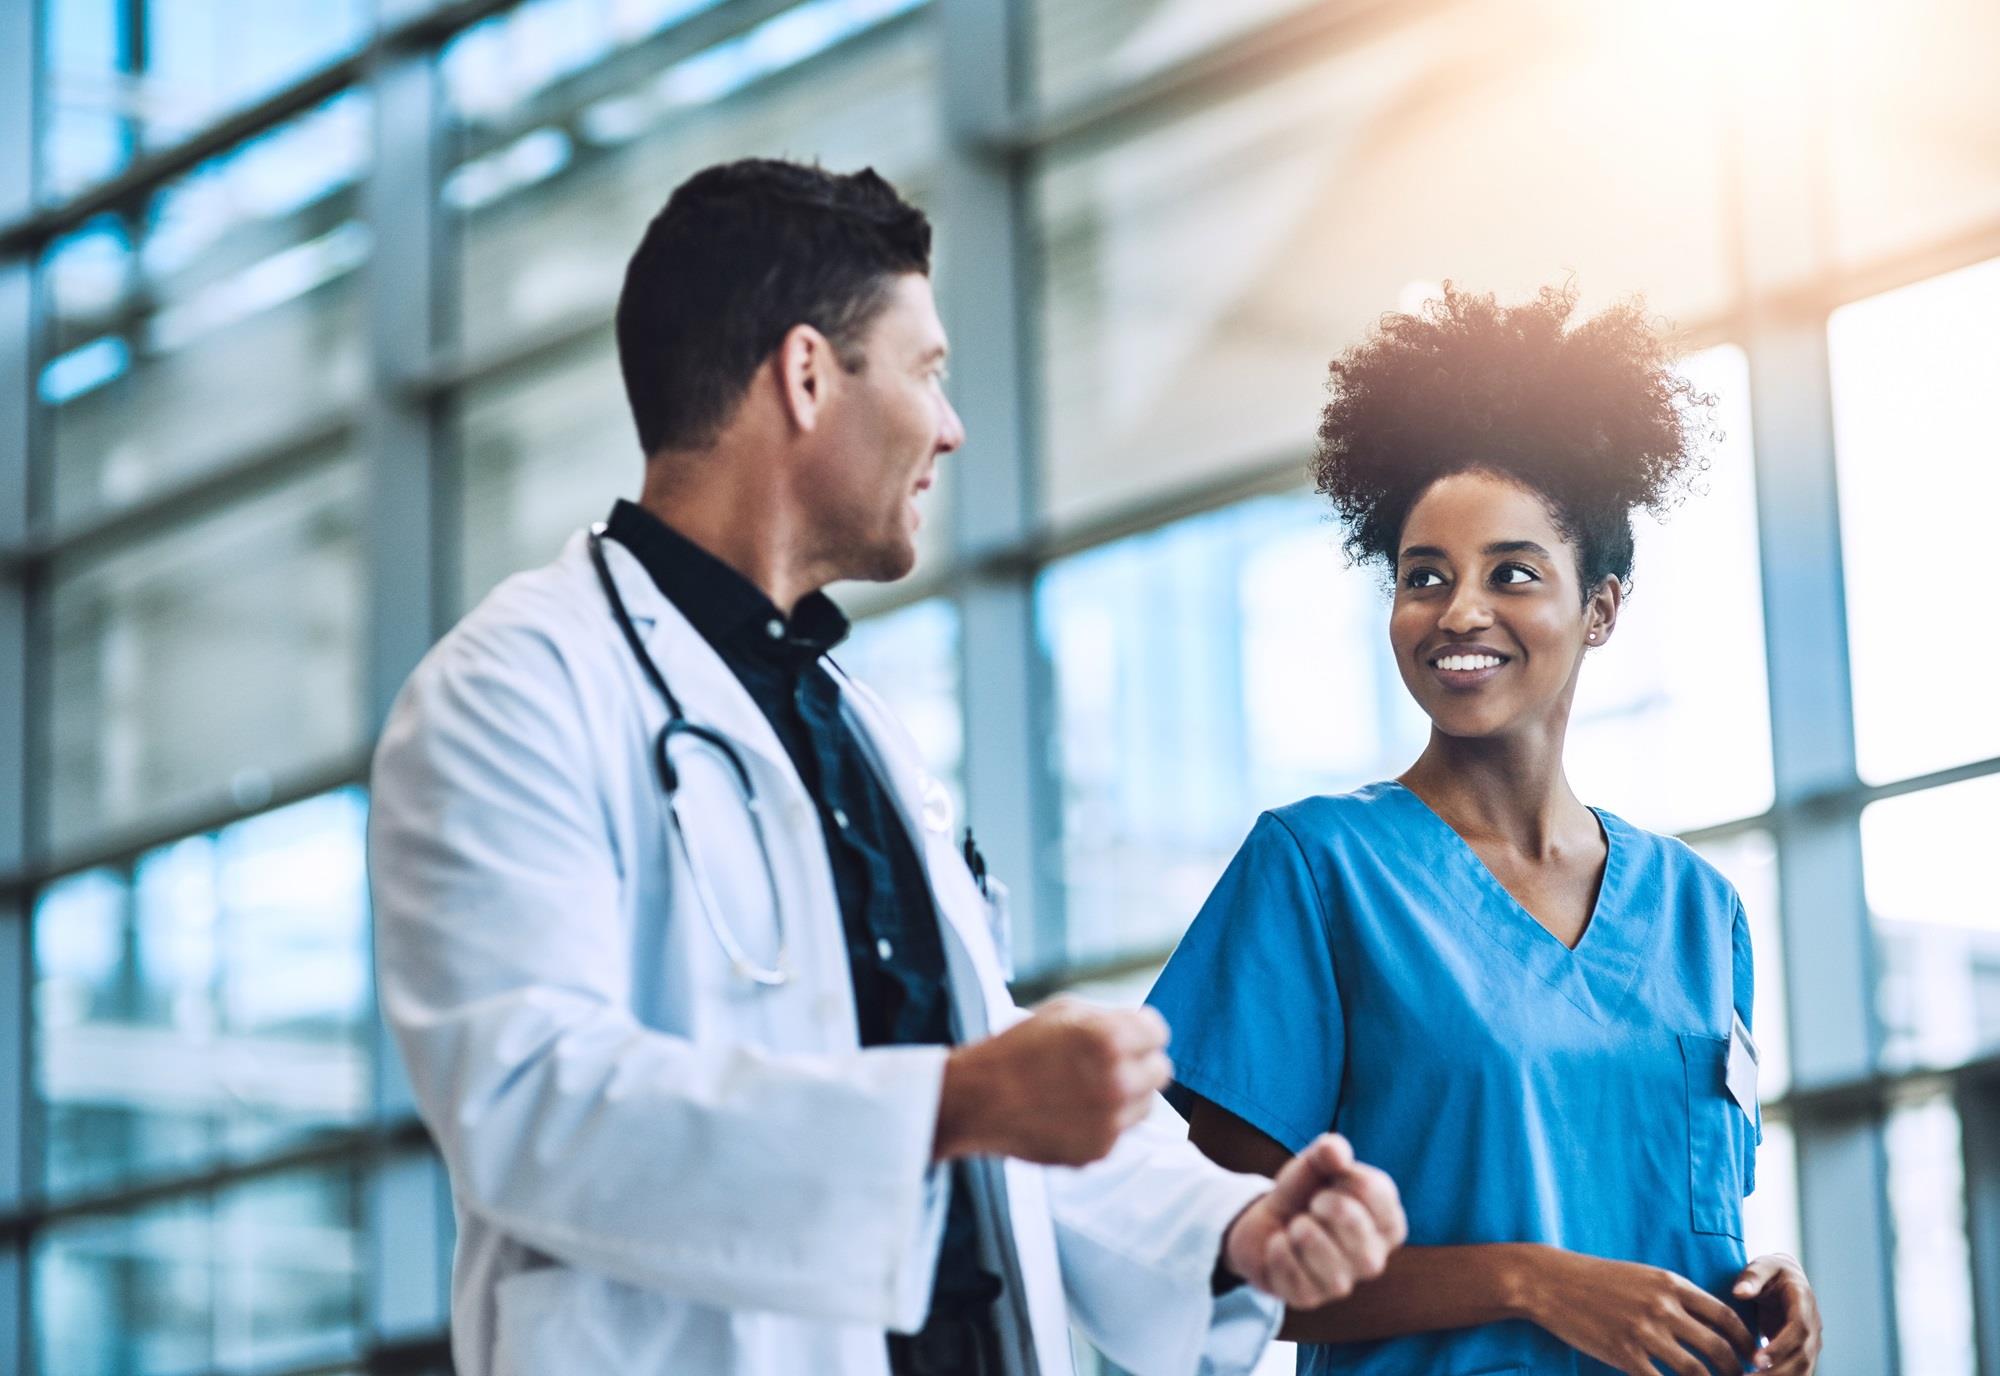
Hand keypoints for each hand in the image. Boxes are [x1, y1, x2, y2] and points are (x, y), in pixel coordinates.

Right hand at [933, 998, 1170, 1165]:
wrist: (977, 1100)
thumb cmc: (1016, 1049)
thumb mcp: (1061, 1012)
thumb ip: (1108, 1019)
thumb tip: (1139, 1032)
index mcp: (1110, 1038)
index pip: (1159, 1033)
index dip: (1141, 1032)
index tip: (1128, 1038)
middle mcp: (1117, 1081)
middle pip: (1161, 1071)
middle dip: (1140, 1064)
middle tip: (1112, 1064)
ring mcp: (1110, 1121)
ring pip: (1145, 1105)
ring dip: (1127, 1096)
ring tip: (1087, 1090)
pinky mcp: (1098, 1151)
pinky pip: (1119, 1132)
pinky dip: (1103, 1123)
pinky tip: (1071, 1112)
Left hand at [1221, 1134, 1406, 1306]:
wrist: (1266, 1223)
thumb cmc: (1306, 1193)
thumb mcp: (1316, 1165)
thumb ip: (1328, 1152)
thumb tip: (1335, 1150)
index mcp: (1387, 1222)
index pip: (1379, 1195)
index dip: (1350, 1177)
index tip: (1335, 1176)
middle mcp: (1373, 1258)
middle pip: (1360, 1238)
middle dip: (1331, 1210)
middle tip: (1315, 1202)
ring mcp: (1343, 1283)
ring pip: (1335, 1274)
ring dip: (1306, 1236)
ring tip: (1296, 1225)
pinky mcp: (1309, 1298)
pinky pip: (1297, 1281)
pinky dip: (1281, 1254)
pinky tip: (1279, 1243)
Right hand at [1522, 1249, 1757, 1375]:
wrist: (1551, 1282)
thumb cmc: (1596, 1278)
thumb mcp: (1641, 1275)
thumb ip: (1674, 1294)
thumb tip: (1706, 1320)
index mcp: (1671, 1284)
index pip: (1725, 1316)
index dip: (1744, 1339)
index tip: (1750, 1353)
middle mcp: (1663, 1308)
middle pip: (1717, 1347)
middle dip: (1736, 1369)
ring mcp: (1644, 1333)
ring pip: (1696, 1372)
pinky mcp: (1624, 1355)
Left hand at [1734, 1254, 1820, 1373]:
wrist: (1785, 1278)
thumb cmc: (1769, 1271)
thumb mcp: (1761, 1266)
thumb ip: (1752, 1277)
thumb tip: (1739, 1292)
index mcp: (1803, 1301)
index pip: (1799, 1329)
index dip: (1781, 1346)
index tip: (1757, 1360)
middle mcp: (1813, 1324)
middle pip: (1803, 1356)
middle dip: (1778, 1372)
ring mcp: (1812, 1341)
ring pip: (1803, 1369)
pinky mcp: (1803, 1351)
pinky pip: (1797, 1372)